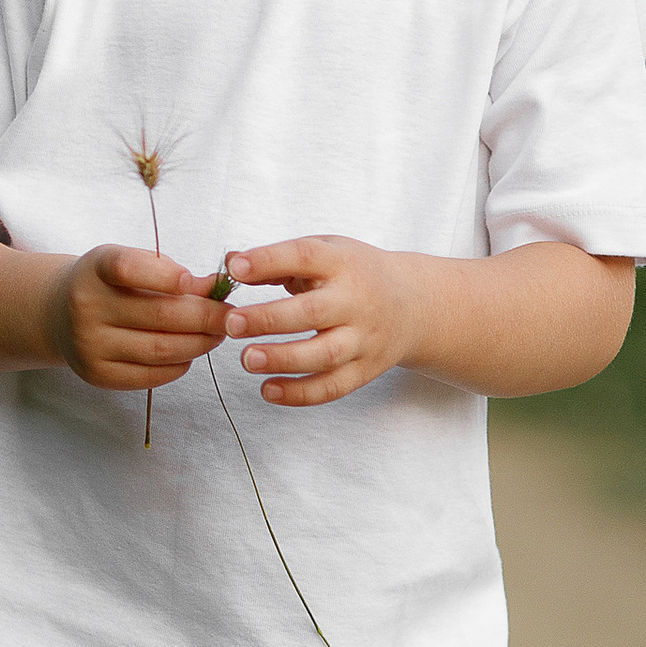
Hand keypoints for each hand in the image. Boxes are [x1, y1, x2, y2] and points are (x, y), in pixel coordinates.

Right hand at [50, 244, 229, 392]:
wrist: (58, 312)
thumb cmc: (109, 283)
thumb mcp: (133, 264)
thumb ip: (174, 273)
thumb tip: (219, 288)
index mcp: (95, 268)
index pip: (128, 268)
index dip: (165, 275)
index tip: (194, 281)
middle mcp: (86, 306)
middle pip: (159, 315)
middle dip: (206, 316)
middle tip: (232, 316)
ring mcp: (89, 345)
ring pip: (160, 349)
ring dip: (200, 343)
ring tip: (217, 334)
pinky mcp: (97, 375)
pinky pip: (151, 375)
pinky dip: (180, 364)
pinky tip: (190, 352)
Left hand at [221, 233, 422, 406]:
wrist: (414, 304)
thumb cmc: (355, 275)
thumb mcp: (325, 253)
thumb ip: (278, 260)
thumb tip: (230, 265)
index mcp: (342, 263)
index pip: (306, 257)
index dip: (269, 261)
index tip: (235, 269)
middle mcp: (356, 301)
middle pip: (313, 313)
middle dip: (269, 319)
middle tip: (232, 324)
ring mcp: (364, 338)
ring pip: (324, 355)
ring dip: (283, 360)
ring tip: (247, 359)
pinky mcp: (366, 369)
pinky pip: (333, 387)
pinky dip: (300, 393)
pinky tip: (268, 390)